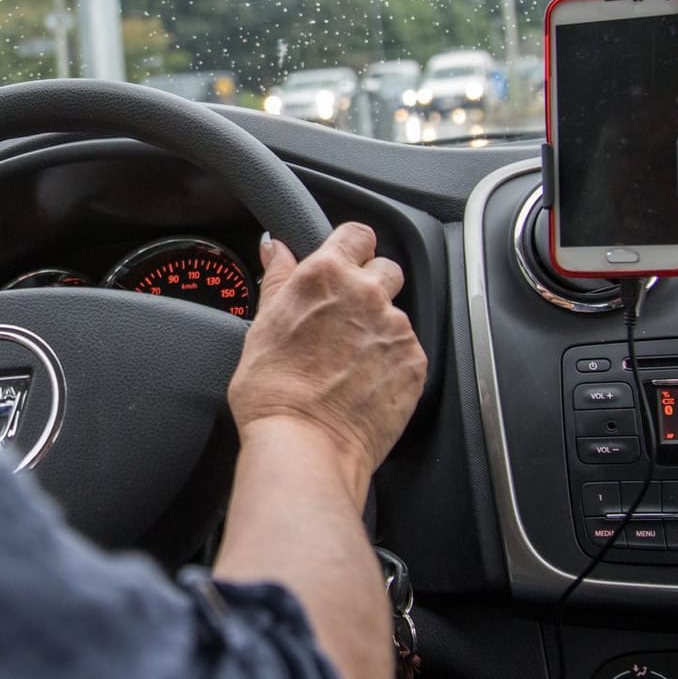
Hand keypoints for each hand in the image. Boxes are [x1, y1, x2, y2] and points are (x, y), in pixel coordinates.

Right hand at [227, 223, 425, 483]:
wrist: (305, 444)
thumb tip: (278, 249)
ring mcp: (396, 329)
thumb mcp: (263, 325)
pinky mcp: (414, 363)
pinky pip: (408, 351)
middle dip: (371, 284)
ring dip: (379, 328)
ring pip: (396, 313)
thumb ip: (278, 280)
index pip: (357, 234)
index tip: (346, 261)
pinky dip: (391, 361)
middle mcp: (367, 294)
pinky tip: (364, 382)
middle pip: (386, 268)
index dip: (352, 246)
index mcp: (326, 275)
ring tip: (350, 361)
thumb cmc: (272, 392)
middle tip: (346, 315)